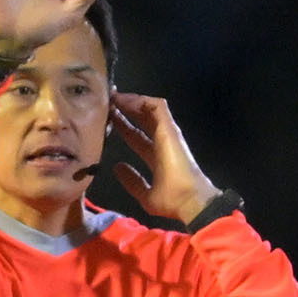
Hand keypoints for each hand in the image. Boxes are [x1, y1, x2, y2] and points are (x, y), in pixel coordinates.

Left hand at [105, 93, 219, 223]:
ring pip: (148, 109)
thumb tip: (117, 168)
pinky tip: (124, 99)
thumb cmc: (172, 200)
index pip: (137, 137)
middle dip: (125, 111)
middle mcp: (162, 142)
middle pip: (142, 121)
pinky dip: (140, 101)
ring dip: (131, 101)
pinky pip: (156, 107)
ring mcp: (167, 133)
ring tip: (113, 95)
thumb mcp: (145, 195)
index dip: (124, 128)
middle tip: (108, 102)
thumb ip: (132, 182)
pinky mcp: (169, 128)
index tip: (108, 121)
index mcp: (156, 156)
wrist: (189, 200)